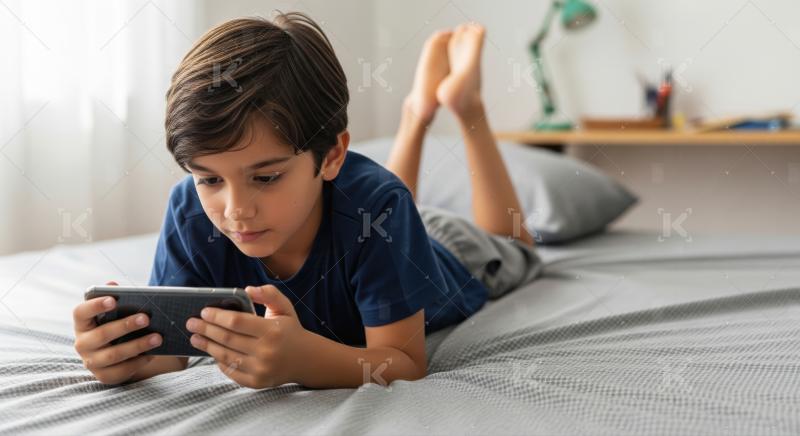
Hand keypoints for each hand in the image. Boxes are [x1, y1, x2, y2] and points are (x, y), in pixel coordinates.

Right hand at [73, 281, 162, 384]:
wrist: (120, 354)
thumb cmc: (118, 325)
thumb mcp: (117, 312)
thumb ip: (115, 298)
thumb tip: (112, 284)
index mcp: (83, 323)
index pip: (80, 312)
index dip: (95, 305)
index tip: (113, 300)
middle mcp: (82, 343)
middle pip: (101, 334)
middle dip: (125, 326)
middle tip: (146, 318)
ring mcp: (91, 361)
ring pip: (113, 355)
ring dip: (137, 345)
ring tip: (157, 338)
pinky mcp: (104, 376)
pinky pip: (121, 370)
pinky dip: (138, 362)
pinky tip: (152, 354)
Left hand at [186, 284, 308, 388]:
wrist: (306, 359)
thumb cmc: (290, 329)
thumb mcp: (284, 307)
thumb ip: (268, 294)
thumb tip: (247, 290)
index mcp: (272, 331)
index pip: (237, 322)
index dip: (217, 316)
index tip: (204, 311)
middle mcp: (266, 352)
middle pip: (227, 339)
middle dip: (206, 330)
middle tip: (191, 323)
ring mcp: (261, 370)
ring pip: (226, 356)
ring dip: (207, 346)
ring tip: (195, 337)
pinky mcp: (257, 382)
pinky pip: (232, 372)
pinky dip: (220, 362)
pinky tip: (212, 352)